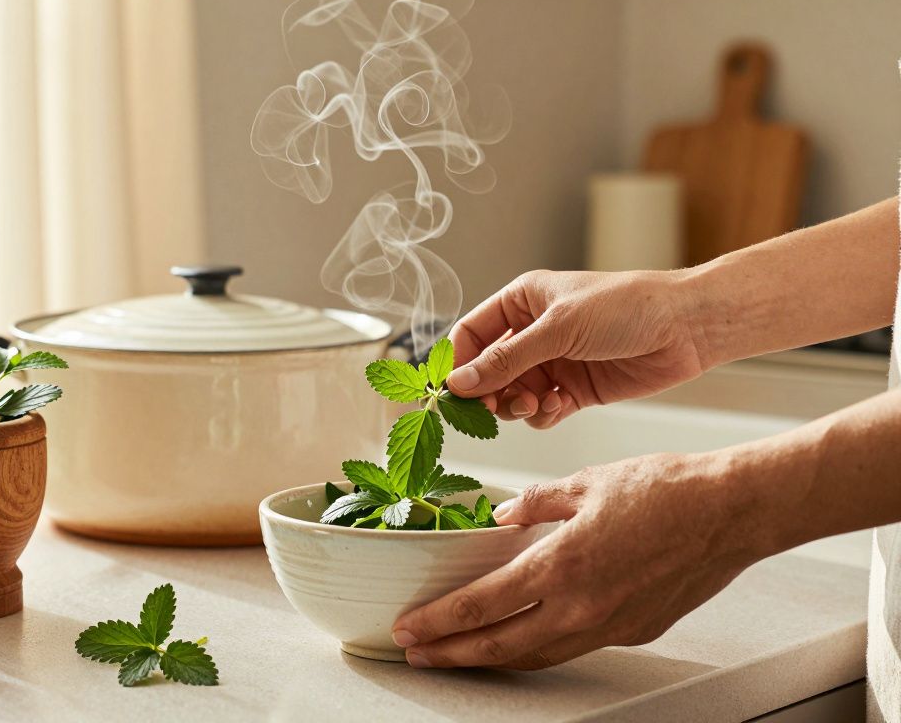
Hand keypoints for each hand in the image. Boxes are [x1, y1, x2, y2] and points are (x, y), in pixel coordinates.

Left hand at [391, 451, 768, 668]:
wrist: (732, 511)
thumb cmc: (666, 489)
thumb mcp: (584, 481)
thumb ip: (534, 503)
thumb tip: (503, 517)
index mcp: (561, 565)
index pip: (480, 606)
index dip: (437, 623)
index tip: (409, 628)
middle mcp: (582, 607)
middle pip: (500, 647)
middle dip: (451, 655)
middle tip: (417, 655)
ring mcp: (610, 626)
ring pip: (537, 656)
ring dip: (492, 659)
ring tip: (460, 655)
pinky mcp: (635, 632)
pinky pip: (574, 646)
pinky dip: (539, 647)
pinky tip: (525, 637)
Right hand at [447, 270, 707, 427]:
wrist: (687, 327)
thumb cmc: (627, 307)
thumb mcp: (559, 329)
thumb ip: (506, 360)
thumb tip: (458, 384)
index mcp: (522, 302)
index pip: (471, 335)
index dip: (459, 364)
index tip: (453, 392)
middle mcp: (533, 332)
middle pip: (488, 372)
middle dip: (490, 392)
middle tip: (495, 407)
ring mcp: (554, 362)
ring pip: (513, 395)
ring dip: (517, 406)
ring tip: (536, 404)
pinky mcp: (576, 389)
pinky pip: (543, 411)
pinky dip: (544, 415)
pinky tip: (561, 406)